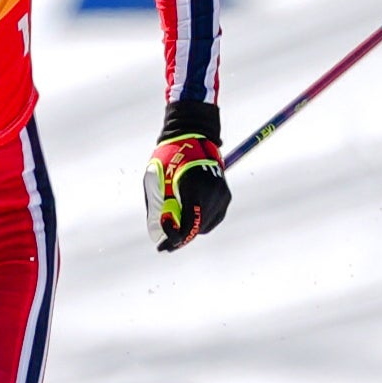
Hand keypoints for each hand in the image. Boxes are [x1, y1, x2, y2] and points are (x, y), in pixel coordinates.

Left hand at [144, 101, 228, 251]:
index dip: (174, 237)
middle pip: (197, 229)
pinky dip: (199, 221)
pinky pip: (211, 219)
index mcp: (195, 188)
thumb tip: (158, 235)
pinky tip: (186, 217)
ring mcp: (222, 196)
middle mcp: (213, 193)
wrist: (193, 137)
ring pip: (205, 226)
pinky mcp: (226, 197)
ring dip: (190, 229)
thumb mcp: (155, 179)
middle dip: (180, 238)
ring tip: (173, 227)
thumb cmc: (169, 156)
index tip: (161, 241)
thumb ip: (157, 207)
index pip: (188, 224)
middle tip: (163, 245)